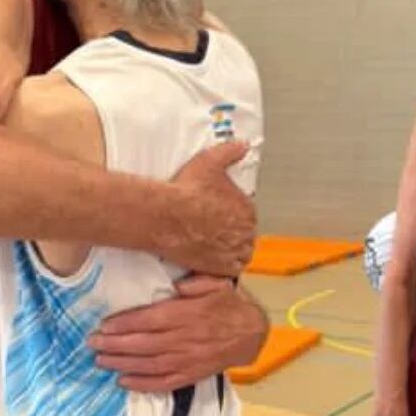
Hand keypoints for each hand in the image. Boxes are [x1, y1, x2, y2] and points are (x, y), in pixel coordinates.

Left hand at [91, 277, 268, 391]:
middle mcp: (184, 339)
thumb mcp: (217, 283)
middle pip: (143, 344)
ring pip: (149, 365)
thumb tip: (175, 284)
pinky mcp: (190, 375)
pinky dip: (142, 385)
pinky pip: (163, 383)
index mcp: (187, 315)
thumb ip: (196, 282)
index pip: (149, 320)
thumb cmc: (229, 305)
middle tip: (92, 343)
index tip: (103, 325)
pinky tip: (123, 381)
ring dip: (122, 364)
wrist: (252, 335)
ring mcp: (187, 360)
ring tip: (100, 360)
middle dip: (114, 345)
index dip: (124, 324)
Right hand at [163, 141, 255, 276]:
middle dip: (234, 234)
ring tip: (217, 247)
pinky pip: (231, 271)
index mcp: (247, 208)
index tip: (222, 216)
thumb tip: (243, 144)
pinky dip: (225, 267)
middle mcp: (245, 231)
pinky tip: (215, 262)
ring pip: (242, 253)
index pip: (248, 215)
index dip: (234, 216)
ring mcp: (234, 251)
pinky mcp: (221, 267)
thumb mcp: (210, 161)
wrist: (167, 215)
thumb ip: (230, 152)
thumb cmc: (186, 190)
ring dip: (233, 251)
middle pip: (245, 235)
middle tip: (217, 232)